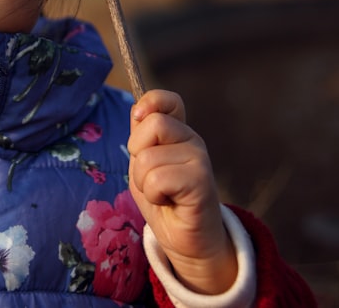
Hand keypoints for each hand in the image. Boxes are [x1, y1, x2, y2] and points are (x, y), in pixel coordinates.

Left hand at [127, 89, 236, 294]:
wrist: (184, 238)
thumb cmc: (162, 198)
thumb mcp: (142, 162)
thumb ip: (141, 136)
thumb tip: (137, 108)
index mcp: (178, 132)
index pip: (167, 100)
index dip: (149, 104)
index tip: (139, 121)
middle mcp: (192, 139)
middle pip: (152, 124)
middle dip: (137, 155)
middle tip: (150, 177)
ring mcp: (199, 158)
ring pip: (148, 158)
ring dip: (143, 182)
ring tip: (160, 193)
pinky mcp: (201, 181)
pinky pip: (158, 179)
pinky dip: (154, 194)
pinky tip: (168, 201)